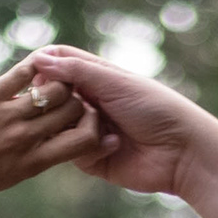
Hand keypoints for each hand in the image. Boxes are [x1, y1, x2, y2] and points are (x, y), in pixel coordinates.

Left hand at [0, 59, 102, 204]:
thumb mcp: (11, 175)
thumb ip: (37, 155)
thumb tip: (59, 136)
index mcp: (34, 163)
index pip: (83, 141)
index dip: (93, 126)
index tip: (87, 118)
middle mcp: (25, 139)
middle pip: (72, 109)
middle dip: (77, 99)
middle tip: (71, 93)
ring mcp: (7, 116)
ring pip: (55, 88)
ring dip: (59, 81)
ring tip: (54, 78)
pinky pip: (23, 72)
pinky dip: (37, 64)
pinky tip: (39, 62)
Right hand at [23, 45, 217, 198]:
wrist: (180, 151)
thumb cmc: (154, 108)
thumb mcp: (114, 82)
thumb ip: (76, 70)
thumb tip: (38, 59)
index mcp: (95, 76)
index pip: (58, 62)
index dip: (44, 67)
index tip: (36, 76)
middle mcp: (89, 101)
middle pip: (52, 97)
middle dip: (59, 102)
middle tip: (82, 106)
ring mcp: (88, 130)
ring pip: (57, 126)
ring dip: (78, 126)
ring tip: (107, 127)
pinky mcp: (92, 158)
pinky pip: (72, 152)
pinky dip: (90, 148)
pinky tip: (117, 146)